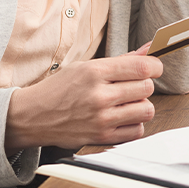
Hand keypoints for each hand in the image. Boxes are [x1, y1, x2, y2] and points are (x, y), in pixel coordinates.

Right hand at [5, 43, 162, 150]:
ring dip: (141, 105)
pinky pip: (137, 131)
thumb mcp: (86, 67)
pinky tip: (122, 118)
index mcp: (95, 72)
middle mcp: (99, 96)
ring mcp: (102, 119)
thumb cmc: (59, 89)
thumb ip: (121, 61)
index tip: (154, 68)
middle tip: (132, 86)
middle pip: (147, 88)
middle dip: (144, 85)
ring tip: (127, 103)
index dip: (155, 66)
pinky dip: (134, 124)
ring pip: (146, 110)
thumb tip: (150, 49)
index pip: (142, 67)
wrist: (33, 116)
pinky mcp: (102, 137)